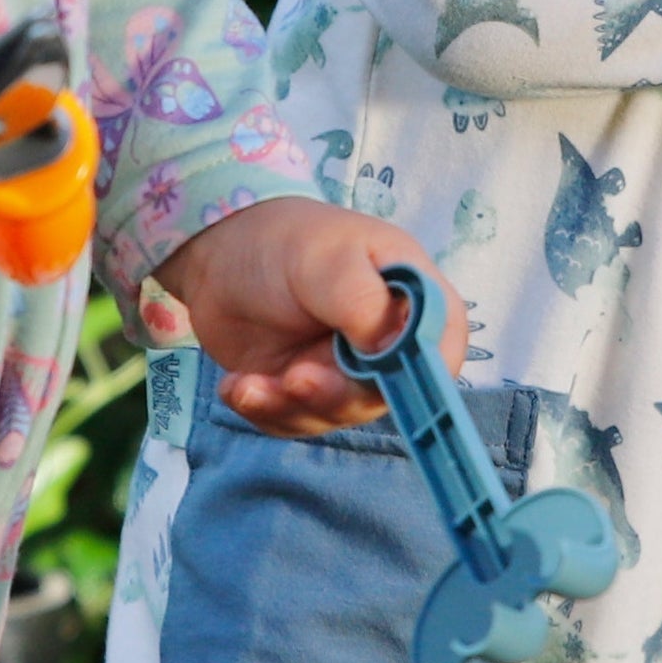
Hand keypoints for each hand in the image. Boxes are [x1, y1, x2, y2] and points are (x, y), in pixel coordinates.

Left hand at [144, 195, 435, 434]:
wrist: (219, 254)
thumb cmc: (289, 241)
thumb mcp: (328, 258)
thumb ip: (363, 301)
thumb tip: (393, 351)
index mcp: (414, 303)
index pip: (442, 353)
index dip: (420, 378)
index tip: (374, 379)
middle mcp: (388, 346)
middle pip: (385, 396)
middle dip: (335, 396)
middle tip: (294, 377)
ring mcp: (346, 375)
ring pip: (335, 415)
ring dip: (290, 406)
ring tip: (249, 384)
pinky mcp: (305, 394)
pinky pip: (294, 421)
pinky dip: (263, 409)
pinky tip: (237, 385)